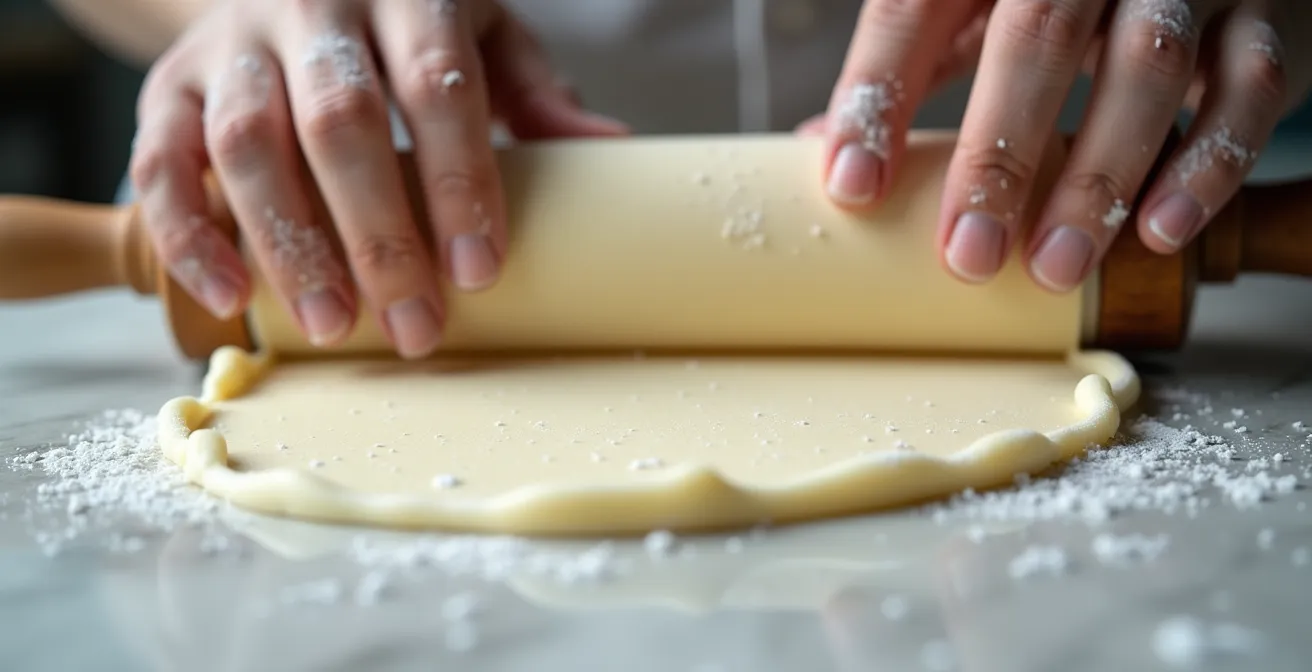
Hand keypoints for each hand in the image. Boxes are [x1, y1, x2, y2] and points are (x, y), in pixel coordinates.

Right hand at [131, 0, 626, 357]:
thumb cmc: (400, 25)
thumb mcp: (479, 32)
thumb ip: (530, 88)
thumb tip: (612, 146)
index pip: (436, 85)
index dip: (458, 181)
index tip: (480, 272)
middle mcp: (311, 7)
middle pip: (341, 123)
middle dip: (381, 234)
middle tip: (416, 326)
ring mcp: (232, 44)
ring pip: (249, 143)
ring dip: (292, 244)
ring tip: (335, 326)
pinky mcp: (168, 83)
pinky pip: (161, 159)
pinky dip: (190, 233)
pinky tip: (231, 296)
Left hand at [818, 0, 1310, 291]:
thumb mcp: (972, 10)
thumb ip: (912, 66)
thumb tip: (826, 155)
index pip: (915, 9)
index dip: (879, 96)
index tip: (851, 188)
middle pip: (1037, 34)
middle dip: (997, 154)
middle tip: (966, 257)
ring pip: (1149, 62)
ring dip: (1099, 176)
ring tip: (1052, 267)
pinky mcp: (1267, 13)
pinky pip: (1250, 86)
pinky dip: (1206, 163)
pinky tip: (1159, 229)